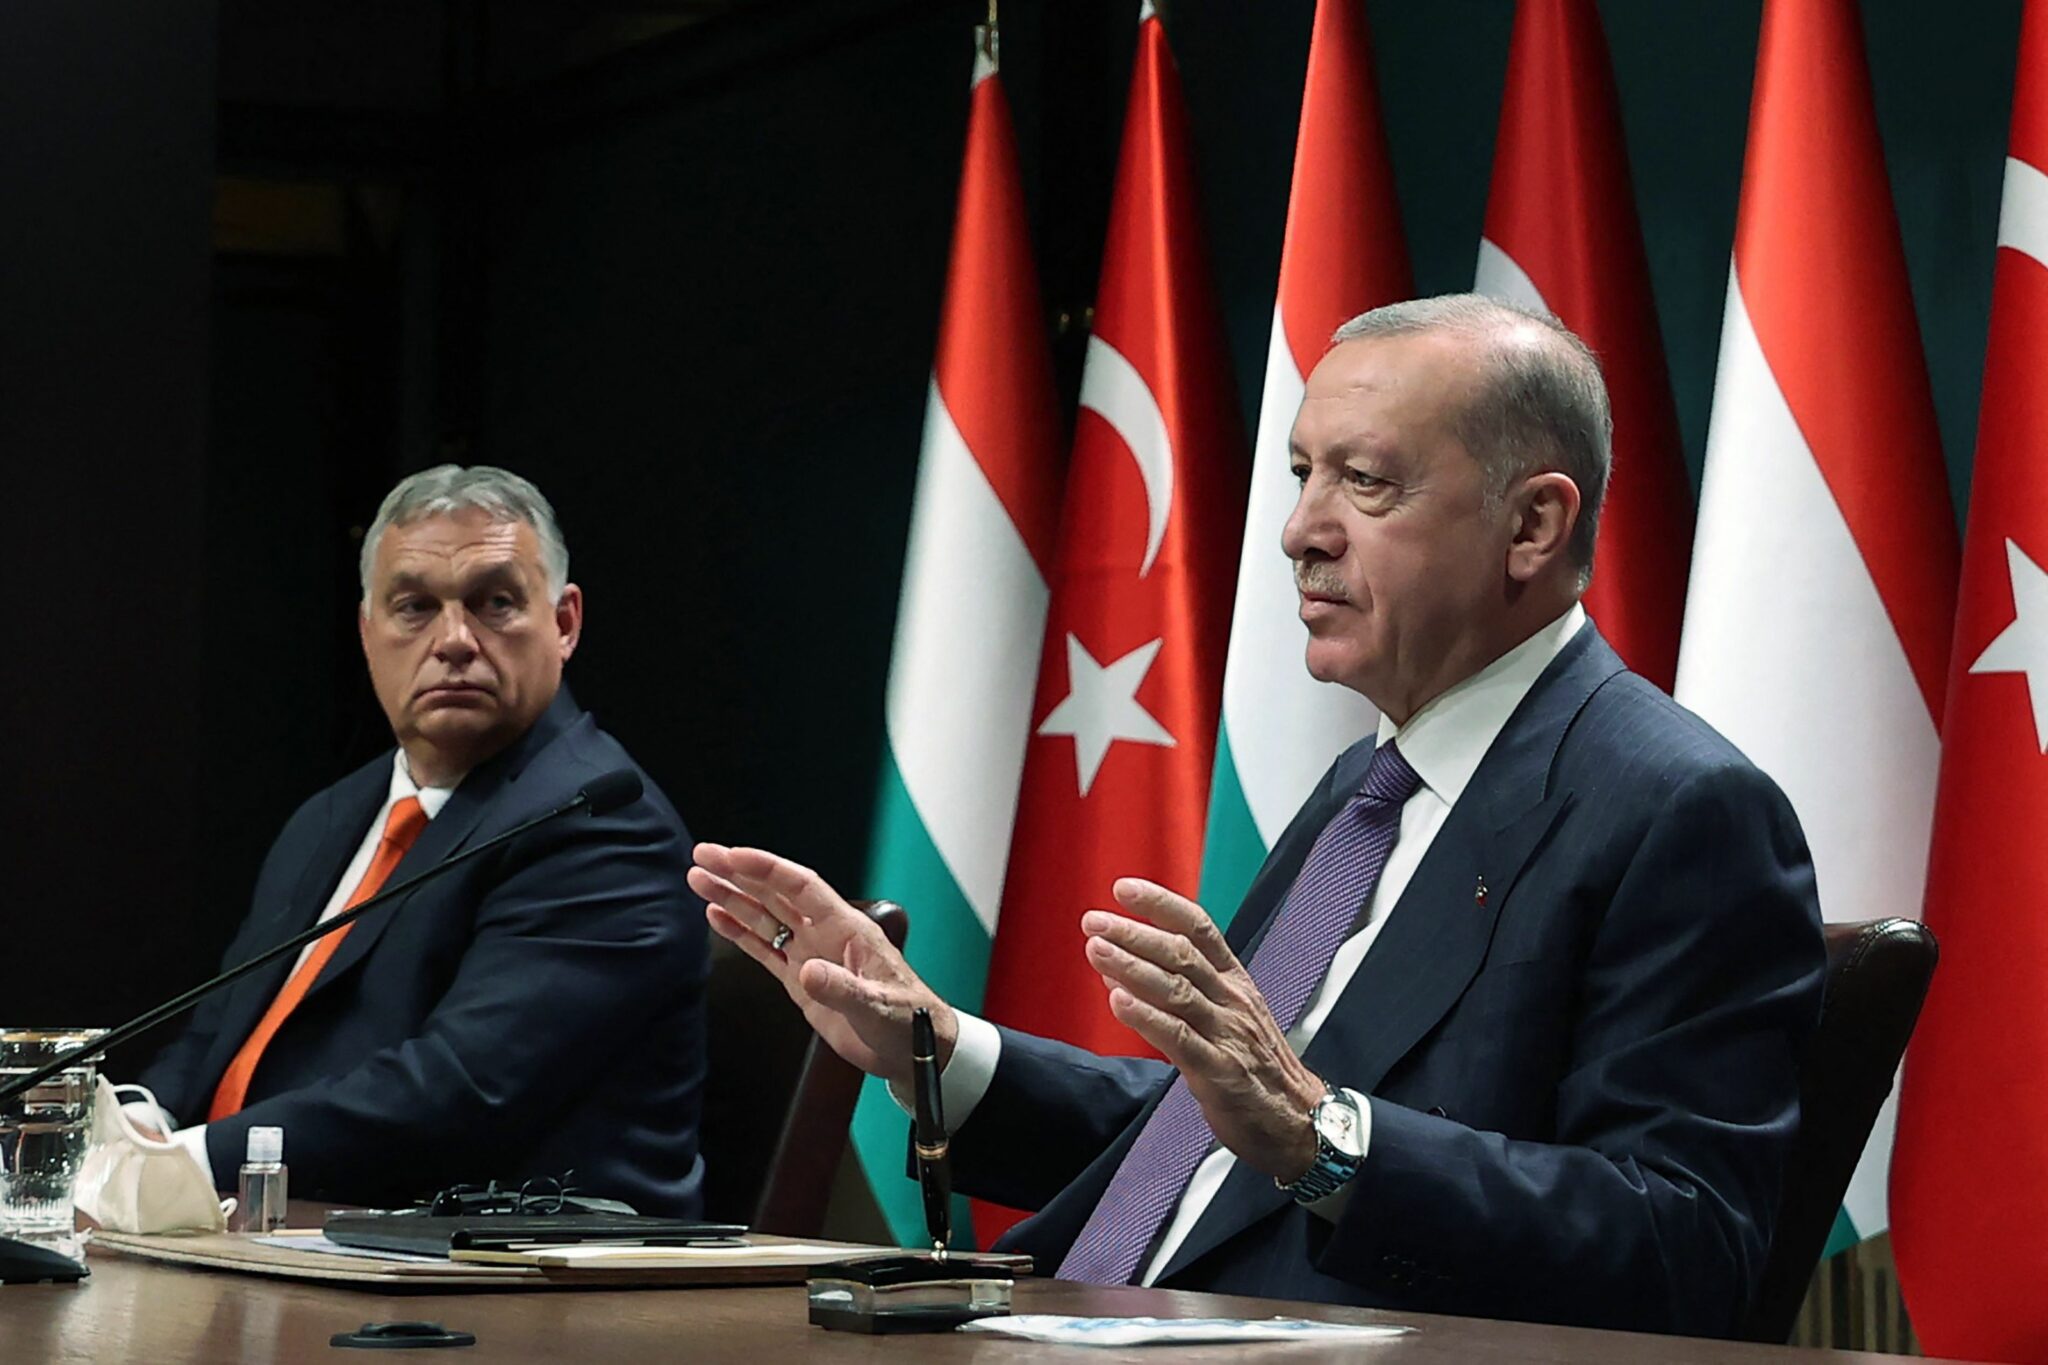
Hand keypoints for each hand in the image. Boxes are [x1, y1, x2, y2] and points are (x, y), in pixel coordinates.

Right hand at [689, 842, 955, 1088]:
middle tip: (703, 856)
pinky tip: (717, 917)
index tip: (733, 856)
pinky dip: (740, 933)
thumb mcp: (878, 1007)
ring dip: (733, 898)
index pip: (801, 888)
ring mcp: (811, 956)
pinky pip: (764, 950)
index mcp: (847, 929)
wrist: (912, 1051)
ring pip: (764, 918)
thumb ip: (842, 989)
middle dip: (739, 874)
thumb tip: (807, 972)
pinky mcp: (801, 982)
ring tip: (700, 880)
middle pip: (775, 894)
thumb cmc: (907, 1021)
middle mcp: (825, 935)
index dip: (767, 869)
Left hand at [1084, 878, 1325, 1181]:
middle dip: (1134, 933)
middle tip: (1093, 921)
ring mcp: (1227, 1034)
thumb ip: (1176, 992)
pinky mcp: (1220, 1071)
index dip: (1160, 904)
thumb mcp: (1224, 1017)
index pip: (1199, 927)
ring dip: (1132, 967)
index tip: (1123, 889)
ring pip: (1176, 990)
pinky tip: (1117, 1001)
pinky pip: (1179, 1038)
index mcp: (1235, 980)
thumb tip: (1119, 970)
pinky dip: (1146, 1017)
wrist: (1301, 1121)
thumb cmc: (1256, 1066)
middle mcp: (1232, 1000)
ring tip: (1096, 951)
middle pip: (1181, 953)